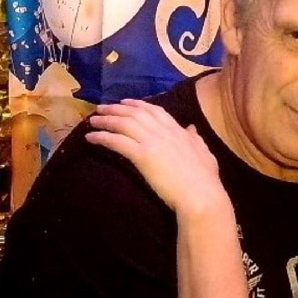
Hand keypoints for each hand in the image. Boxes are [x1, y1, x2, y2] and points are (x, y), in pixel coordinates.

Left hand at [85, 99, 225, 215]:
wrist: (201, 195)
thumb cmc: (206, 180)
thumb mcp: (205, 154)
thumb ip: (196, 140)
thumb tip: (191, 128)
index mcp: (178, 131)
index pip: (155, 111)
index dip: (138, 104)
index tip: (125, 102)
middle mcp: (164, 132)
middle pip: (135, 113)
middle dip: (116, 109)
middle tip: (101, 108)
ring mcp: (153, 142)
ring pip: (123, 124)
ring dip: (105, 120)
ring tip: (92, 121)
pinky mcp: (142, 156)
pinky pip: (117, 141)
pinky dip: (102, 137)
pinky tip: (91, 138)